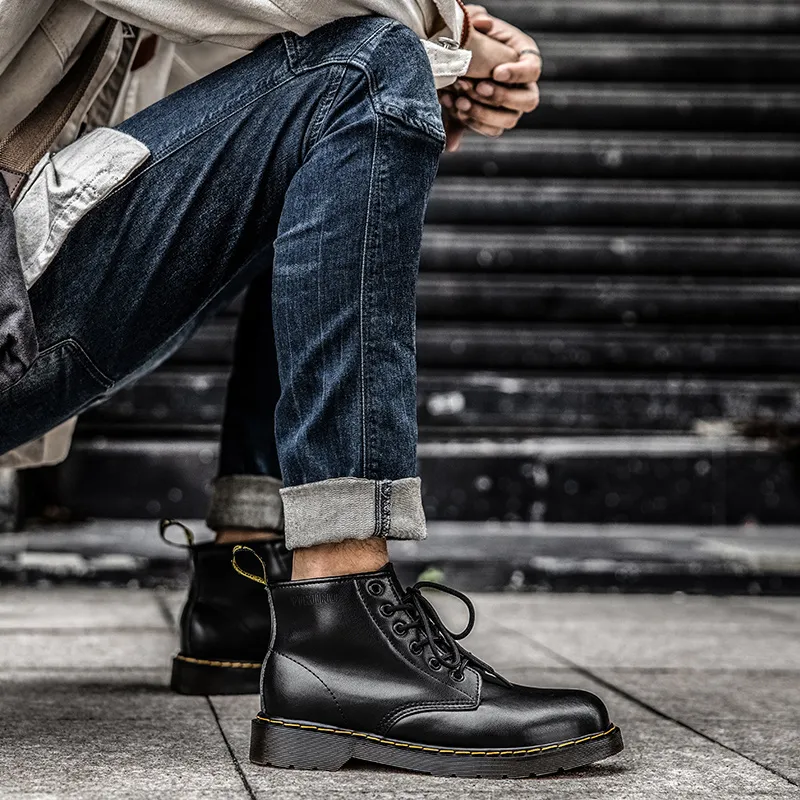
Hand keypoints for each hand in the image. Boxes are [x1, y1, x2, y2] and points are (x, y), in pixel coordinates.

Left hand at [439, 6, 541, 150]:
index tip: (496, 72)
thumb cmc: (469, 41)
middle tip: (478, 87)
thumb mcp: (474, 27)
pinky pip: (491, 131)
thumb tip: (483, 22)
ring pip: (509, 120)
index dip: (517, 73)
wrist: (454, 65)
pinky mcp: (495, 123)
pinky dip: (473, 123)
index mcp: (524, 59)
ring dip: (484, 113)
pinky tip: (454, 109)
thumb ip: (478, 20)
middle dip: (501, 96)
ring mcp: (511, 108)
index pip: (533, 69)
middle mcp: (524, 87)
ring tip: (460, 101)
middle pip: (528, 101)